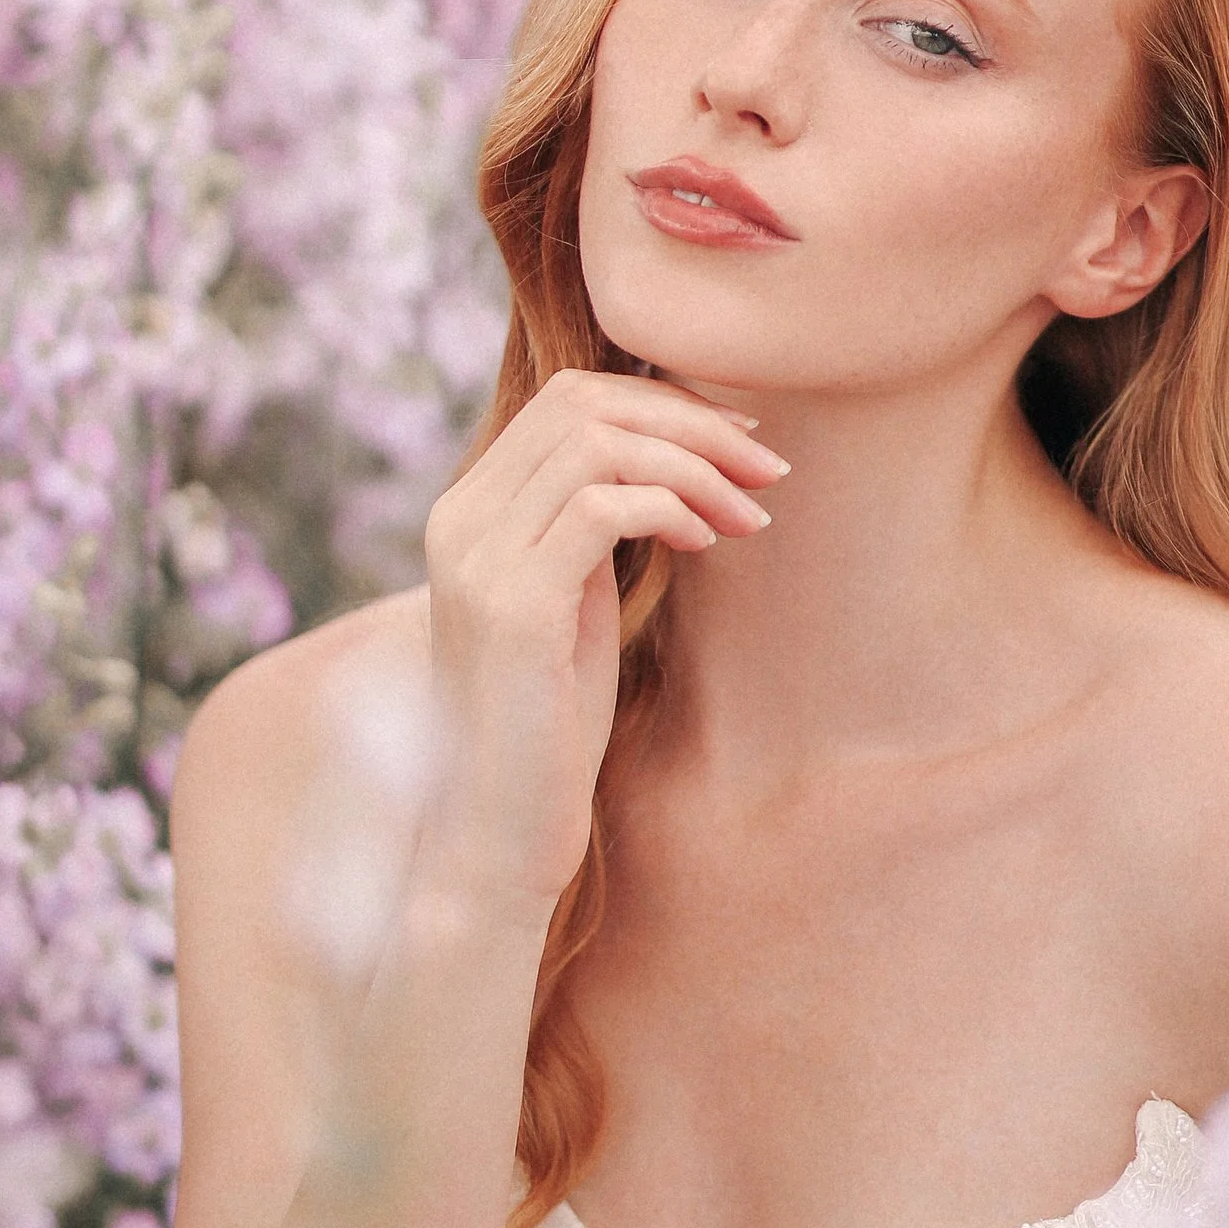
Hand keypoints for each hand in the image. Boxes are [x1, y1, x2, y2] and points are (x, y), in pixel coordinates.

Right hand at [418, 369, 785, 921]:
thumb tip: (681, 456)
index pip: (569, 399)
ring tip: (753, 513)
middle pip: (584, 403)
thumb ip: (594, 526)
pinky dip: (672, 508)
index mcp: (469, 510)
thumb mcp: (573, 601)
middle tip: (769, 468)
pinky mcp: (512, 607)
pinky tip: (708, 544)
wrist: (498, 828)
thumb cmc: (550, 722)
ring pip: (598, 444)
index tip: (741, 441)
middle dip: (693, 420)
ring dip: (697, 465)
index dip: (665, 402)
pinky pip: (603, 508)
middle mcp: (459, 520)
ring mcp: (478, 559)